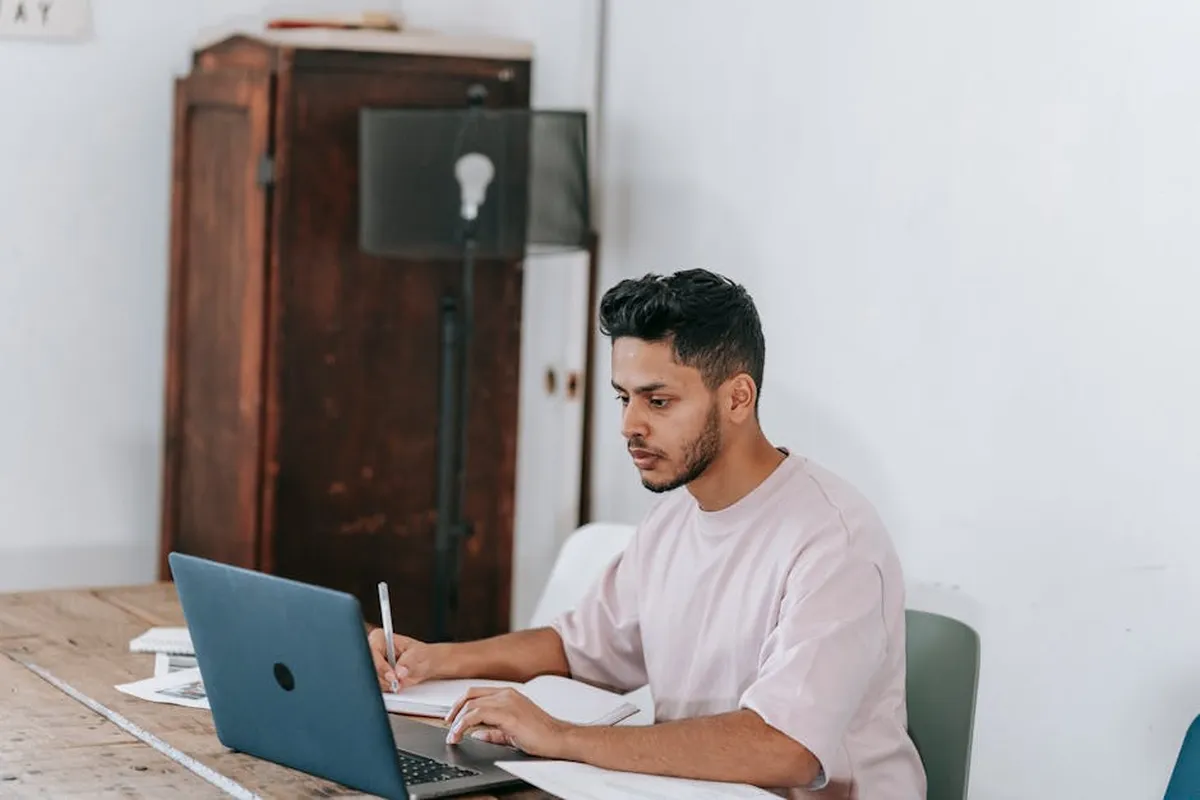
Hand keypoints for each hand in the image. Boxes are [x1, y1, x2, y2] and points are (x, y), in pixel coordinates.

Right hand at [367, 628, 443, 692]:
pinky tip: (395, 684)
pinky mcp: (374, 676)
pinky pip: (374, 686)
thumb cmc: (421, 654)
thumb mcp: (418, 655)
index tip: (392, 675)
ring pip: (370, 679)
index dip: (380, 666)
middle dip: (383, 678)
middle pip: (368, 668)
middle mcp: (373, 650)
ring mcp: (373, 664)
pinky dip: (385, 688)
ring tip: (399, 681)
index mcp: (380, 638)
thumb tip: (400, 671)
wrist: (425, 664)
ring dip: (385, 684)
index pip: (371, 652)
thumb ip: (409, 662)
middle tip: (397, 682)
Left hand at [443, 687, 573, 756]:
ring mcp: (507, 702)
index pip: (476, 692)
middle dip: (454, 711)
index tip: (451, 718)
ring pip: (471, 705)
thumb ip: (493, 731)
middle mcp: (506, 694)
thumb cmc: (541, 735)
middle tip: (447, 726)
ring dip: (456, 721)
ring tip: (452, 735)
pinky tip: (460, 735)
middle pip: (470, 696)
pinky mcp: (508, 714)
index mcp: (508, 694)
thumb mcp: (511, 732)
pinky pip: (477, 715)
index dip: (460, 704)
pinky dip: (463, 725)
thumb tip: (476, 734)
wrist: (559, 738)